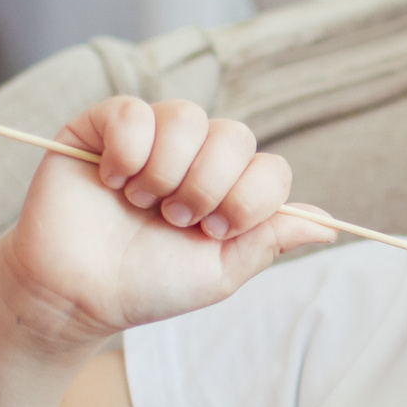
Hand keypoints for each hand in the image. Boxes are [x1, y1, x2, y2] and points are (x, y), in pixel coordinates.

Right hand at [0, 97, 333, 345]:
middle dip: (209, 186)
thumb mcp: (219, 273)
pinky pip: (133, 112)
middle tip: (176, 219)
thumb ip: (269, 240)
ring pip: (187, 117)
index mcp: (228, 188)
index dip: (250, 198)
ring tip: (141, 202)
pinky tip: (112, 181)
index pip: (270, 167)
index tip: (215, 232)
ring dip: (168, 170)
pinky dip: (128, 150)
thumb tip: (329, 225)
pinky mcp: (103, 126)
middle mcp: (195, 156)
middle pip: (235, 136)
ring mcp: (151, 137)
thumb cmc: (147, 285)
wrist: (76, 294)